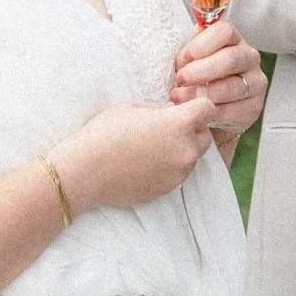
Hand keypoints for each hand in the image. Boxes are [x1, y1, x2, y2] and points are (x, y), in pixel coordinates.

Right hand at [49, 97, 214, 213]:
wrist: (86, 171)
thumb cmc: (104, 134)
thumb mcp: (132, 108)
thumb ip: (160, 110)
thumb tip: (172, 112)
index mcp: (178, 123)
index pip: (208, 109)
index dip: (198, 106)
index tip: (185, 108)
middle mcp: (185, 149)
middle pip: (205, 136)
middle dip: (192, 131)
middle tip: (167, 129)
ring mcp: (179, 172)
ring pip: (192, 157)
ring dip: (180, 150)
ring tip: (153, 148)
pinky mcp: (168, 189)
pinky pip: (177, 174)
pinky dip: (169, 168)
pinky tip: (146, 164)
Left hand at [169, 19, 266, 138]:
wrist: (207, 110)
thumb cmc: (196, 78)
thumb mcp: (190, 59)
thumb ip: (189, 50)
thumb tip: (182, 50)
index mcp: (233, 40)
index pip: (225, 31)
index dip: (202, 44)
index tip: (183, 59)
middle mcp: (249, 58)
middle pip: (230, 59)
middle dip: (200, 71)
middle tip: (180, 80)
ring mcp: (255, 83)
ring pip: (230, 87)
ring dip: (201, 93)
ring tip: (179, 98)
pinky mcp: (254, 107)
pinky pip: (233, 110)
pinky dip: (210, 111)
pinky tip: (196, 111)